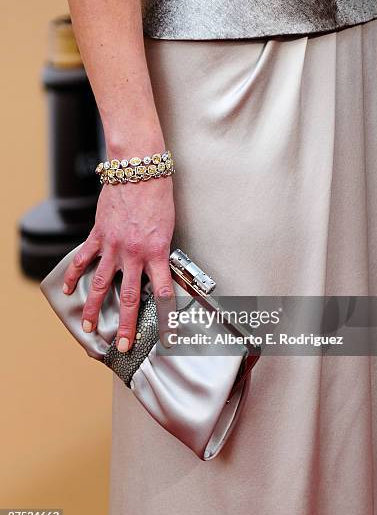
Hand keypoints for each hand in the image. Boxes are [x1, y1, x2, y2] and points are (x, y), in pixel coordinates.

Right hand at [62, 176, 175, 351]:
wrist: (139, 169)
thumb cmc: (158, 195)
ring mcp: (113, 246)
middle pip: (129, 298)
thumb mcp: (168, 228)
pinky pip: (83, 259)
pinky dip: (75, 275)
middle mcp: (134, 254)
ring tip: (90, 327)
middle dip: (126, 325)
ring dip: (94, 309)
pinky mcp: (98, 235)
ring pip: (100, 285)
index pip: (163, 294)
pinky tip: (69, 289)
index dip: (166, 318)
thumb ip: (161, 252)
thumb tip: (161, 271)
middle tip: (123, 345)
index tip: (168, 336)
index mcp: (157, 253)